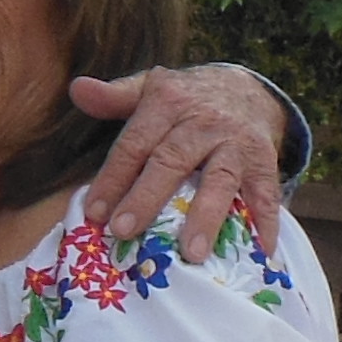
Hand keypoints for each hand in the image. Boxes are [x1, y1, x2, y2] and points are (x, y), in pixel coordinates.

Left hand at [76, 62, 292, 257]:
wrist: (246, 88)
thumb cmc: (186, 100)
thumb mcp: (150, 88)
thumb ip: (114, 97)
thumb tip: (77, 90)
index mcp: (168, 103)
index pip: (135, 143)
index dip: (113, 177)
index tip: (95, 212)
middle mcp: (203, 121)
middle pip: (172, 161)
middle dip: (147, 198)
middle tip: (124, 232)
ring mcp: (236, 142)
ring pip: (219, 180)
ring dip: (206, 217)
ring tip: (191, 253)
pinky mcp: (264, 160)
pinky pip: (264, 192)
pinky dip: (264, 222)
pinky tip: (260, 251)